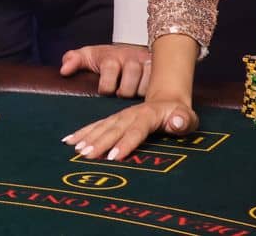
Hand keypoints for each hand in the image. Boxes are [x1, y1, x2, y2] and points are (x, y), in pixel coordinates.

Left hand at [59, 43, 151, 97]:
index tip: (104, 91)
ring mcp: (146, 64)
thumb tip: (64, 70)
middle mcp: (130, 58)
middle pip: (131, 76)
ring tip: (134, 99)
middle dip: (124, 90)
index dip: (106, 84)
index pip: (110, 69)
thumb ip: (73, 60)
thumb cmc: (105, 58)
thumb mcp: (88, 56)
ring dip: (140, 92)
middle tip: (120, 95)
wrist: (127, 51)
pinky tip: (148, 99)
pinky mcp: (158, 70)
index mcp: (112, 57)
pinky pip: (159, 84)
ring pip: (146, 83)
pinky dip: (153, 92)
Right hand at [64, 97, 196, 161]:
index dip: (125, 143)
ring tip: (75, 149)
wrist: (166, 99)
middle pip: (114, 129)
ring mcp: (120, 116)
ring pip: (102, 127)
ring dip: (87, 137)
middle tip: (86, 155)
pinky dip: (82, 132)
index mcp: (148, 115)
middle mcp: (130, 114)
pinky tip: (69, 140)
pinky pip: (96, 125)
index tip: (112, 157)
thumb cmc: (178, 114)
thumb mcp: (187, 117)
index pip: (137, 130)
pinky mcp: (113, 120)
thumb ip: (183, 120)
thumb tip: (177, 121)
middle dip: (99, 142)